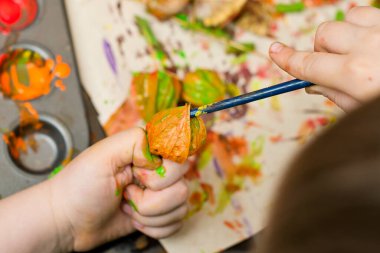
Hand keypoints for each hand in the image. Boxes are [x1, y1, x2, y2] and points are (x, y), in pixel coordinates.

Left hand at [50, 128, 188, 250]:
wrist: (67, 222)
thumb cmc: (79, 186)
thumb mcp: (102, 154)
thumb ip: (135, 140)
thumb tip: (160, 154)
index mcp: (148, 152)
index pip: (182, 154)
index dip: (166, 170)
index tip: (140, 175)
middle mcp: (158, 172)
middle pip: (183, 185)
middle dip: (152, 198)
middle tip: (127, 192)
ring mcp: (160, 195)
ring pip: (181, 207)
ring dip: (150, 214)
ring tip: (126, 207)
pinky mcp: (159, 216)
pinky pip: (176, 224)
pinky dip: (153, 227)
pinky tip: (132, 220)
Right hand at [269, 6, 379, 110]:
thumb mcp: (362, 107)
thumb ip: (335, 94)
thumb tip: (313, 83)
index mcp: (356, 75)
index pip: (308, 65)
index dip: (287, 59)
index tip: (275, 51)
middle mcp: (368, 45)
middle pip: (324, 34)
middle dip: (324, 49)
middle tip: (338, 66)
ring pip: (349, 17)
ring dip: (348, 33)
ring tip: (361, 51)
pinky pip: (370, 13)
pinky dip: (366, 26)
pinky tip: (375, 42)